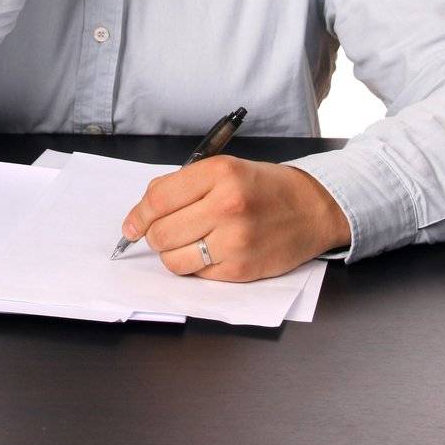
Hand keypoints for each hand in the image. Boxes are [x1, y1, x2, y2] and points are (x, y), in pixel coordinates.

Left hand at [119, 155, 351, 280]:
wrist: (312, 208)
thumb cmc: (265, 188)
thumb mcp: (225, 169)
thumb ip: (183, 186)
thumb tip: (142, 214)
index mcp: (219, 173)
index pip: (158, 199)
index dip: (138, 215)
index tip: (131, 225)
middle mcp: (227, 205)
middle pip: (161, 233)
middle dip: (155, 236)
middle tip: (165, 232)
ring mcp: (235, 241)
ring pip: (173, 260)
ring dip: (172, 254)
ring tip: (187, 242)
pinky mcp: (241, 269)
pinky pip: (197, 275)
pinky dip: (196, 266)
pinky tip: (212, 251)